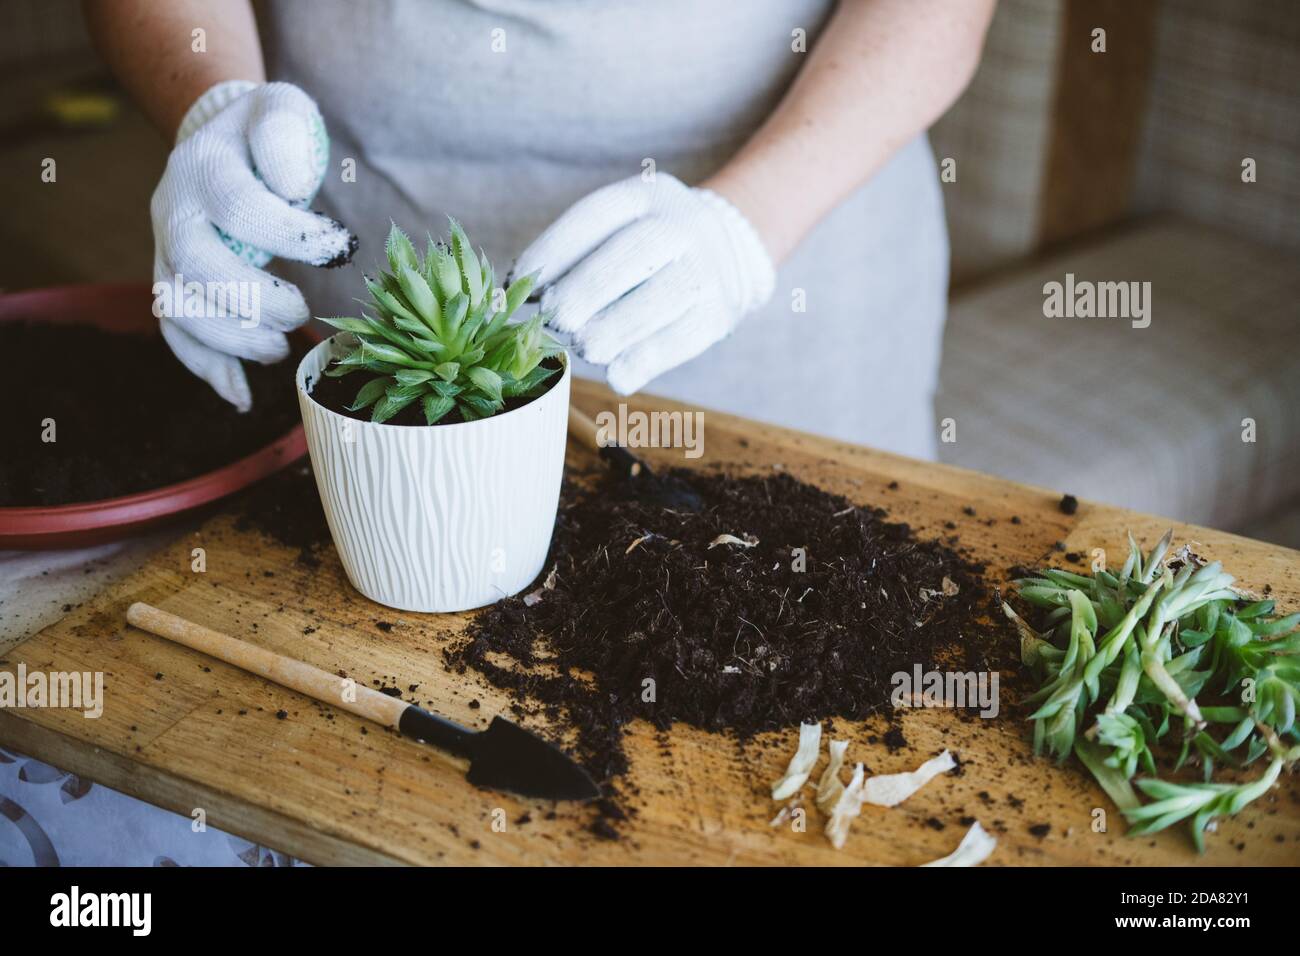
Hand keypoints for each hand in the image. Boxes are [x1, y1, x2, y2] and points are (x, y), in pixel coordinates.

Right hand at [151, 81, 355, 410]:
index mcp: (204, 166)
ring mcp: (165, 250)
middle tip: (300, 311)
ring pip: (178, 307)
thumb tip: (291, 184)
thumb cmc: (265, 134)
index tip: (338, 246)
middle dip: (255, 300)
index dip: (291, 234)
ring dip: (233, 339)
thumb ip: (287, 133)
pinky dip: (207, 369)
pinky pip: (175, 333)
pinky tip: (242, 393)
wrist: (218, 142)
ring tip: (279, 347)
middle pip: (197, 266)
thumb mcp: (282, 110)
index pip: (239, 205)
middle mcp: (174, 210)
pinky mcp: (173, 282)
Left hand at [513, 173, 774, 395]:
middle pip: (632, 252)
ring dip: (616, 328)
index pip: (595, 215)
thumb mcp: (619, 229)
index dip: (554, 251)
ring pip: (662, 296)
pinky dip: (647, 360)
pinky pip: (684, 337)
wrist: (732, 252)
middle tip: (558, 321)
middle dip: (586, 290)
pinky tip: (618, 377)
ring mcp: (705, 268)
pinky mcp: (719, 312)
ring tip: (586, 349)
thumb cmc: (649, 248)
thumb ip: (575, 255)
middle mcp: (680, 225)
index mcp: (645, 195)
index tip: (523, 285)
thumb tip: (518, 292)